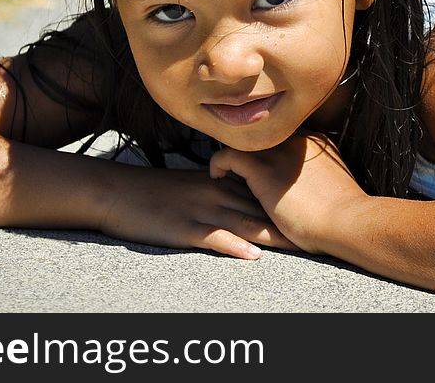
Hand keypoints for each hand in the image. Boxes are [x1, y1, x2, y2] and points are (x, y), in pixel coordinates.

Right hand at [97, 165, 297, 259]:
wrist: (114, 191)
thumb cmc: (151, 190)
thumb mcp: (189, 181)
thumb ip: (219, 185)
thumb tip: (245, 192)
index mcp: (218, 181)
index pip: (260, 189)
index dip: (287, 199)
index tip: (316, 206)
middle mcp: (214, 192)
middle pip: (260, 206)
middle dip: (290, 218)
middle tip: (319, 229)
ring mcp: (199, 210)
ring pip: (243, 221)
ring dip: (272, 233)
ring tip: (300, 245)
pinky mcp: (183, 228)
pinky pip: (213, 237)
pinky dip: (234, 245)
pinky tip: (252, 254)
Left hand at [209, 133, 367, 252]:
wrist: (348, 222)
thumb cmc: (345, 215)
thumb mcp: (334, 185)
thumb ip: (318, 176)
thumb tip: (309, 187)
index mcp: (314, 143)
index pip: (280, 134)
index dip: (266, 149)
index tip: (258, 164)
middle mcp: (295, 140)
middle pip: (260, 135)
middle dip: (248, 149)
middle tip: (235, 166)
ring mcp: (278, 152)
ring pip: (242, 141)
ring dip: (231, 155)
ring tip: (223, 170)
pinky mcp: (263, 169)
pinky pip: (228, 155)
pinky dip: (219, 164)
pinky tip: (217, 176)